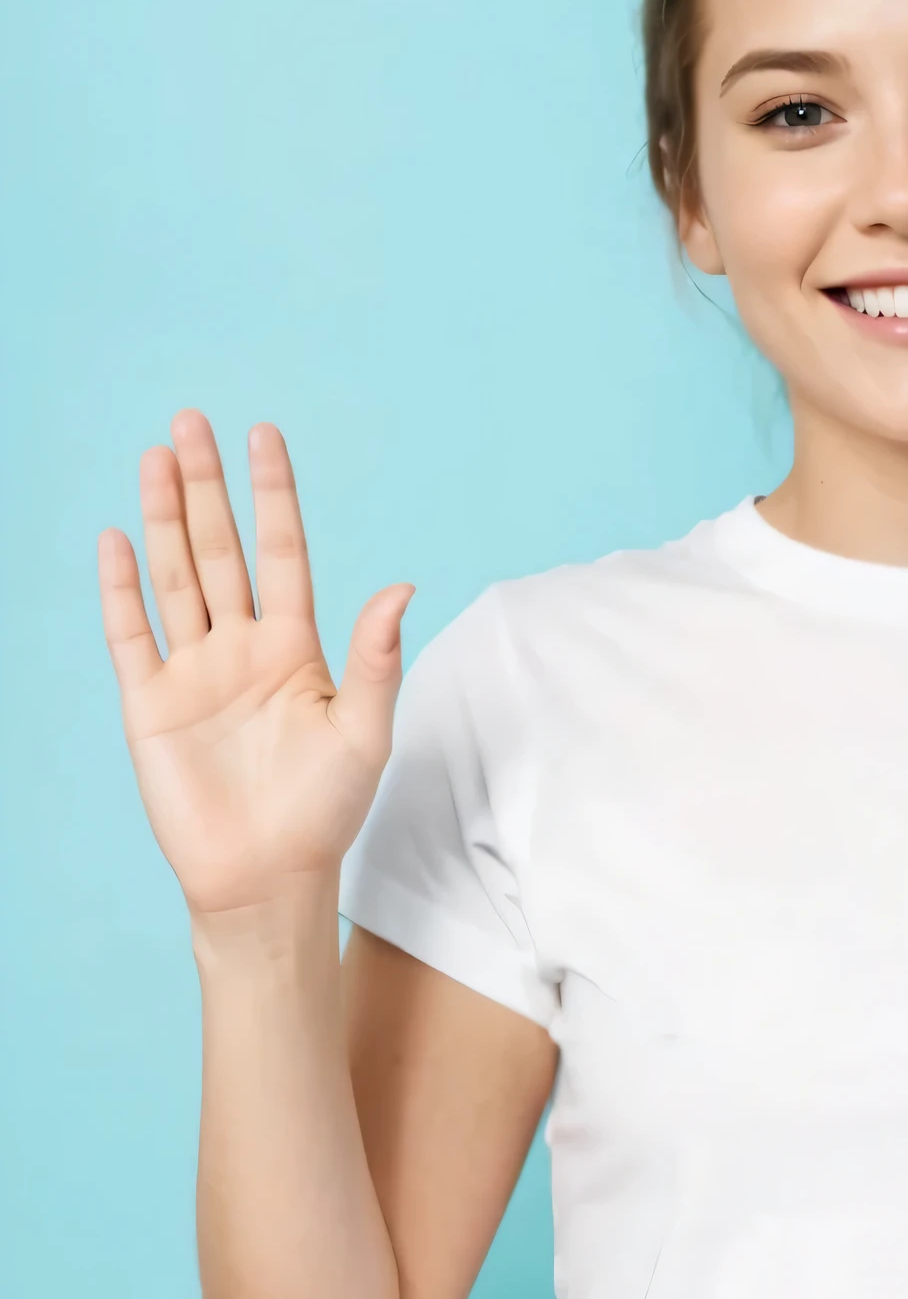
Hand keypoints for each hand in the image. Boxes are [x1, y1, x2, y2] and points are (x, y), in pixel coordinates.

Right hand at [99, 411, 412, 918]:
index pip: (282, 550)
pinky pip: (131, 634)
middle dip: (206, 487)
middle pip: (221, 548)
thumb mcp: (364, 731)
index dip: (272, 494)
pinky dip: (120, 587)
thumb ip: (377, 658)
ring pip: (175, 577)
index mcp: (296, 646)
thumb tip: (402, 586)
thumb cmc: (326, 810)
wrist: (268, 877)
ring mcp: (193, 672)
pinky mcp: (150, 705)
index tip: (264, 436)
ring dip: (162, 518)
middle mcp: (242, 648)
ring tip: (156, 456)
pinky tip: (115, 537)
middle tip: (191, 421)